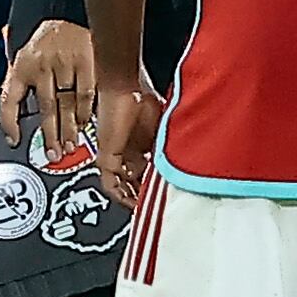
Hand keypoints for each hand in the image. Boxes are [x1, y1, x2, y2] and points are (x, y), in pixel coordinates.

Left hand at [0, 18, 96, 154]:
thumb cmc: (45, 37)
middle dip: (50, 135)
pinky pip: (86, 93)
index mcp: (22, 64)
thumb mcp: (24, 55)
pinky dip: (86, 111)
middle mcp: (41, 64)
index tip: (13, 140)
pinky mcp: (87, 61)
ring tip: (70, 147)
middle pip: (45, 107)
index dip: (9, 122)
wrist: (68, 8)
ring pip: (67, 103)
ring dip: (70, 129)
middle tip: (53, 154)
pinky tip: (85, 123)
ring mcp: (65, 63)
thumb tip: (14, 110)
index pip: (9, 98)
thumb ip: (20, 81)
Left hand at [93, 78, 166, 211]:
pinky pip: (109, 182)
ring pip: (122, 186)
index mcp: (142, 148)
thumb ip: (172, 149)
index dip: (155, 189)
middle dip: (145, 197)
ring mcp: (115, 155)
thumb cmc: (146, 100)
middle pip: (134, 184)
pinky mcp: (106, 155)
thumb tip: (190, 166)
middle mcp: (128, 154)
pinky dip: (120, 194)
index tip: (167, 200)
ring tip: (146, 209)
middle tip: (157, 209)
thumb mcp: (166, 131)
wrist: (127, 87)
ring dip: (133, 198)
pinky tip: (132, 202)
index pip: (147, 176)